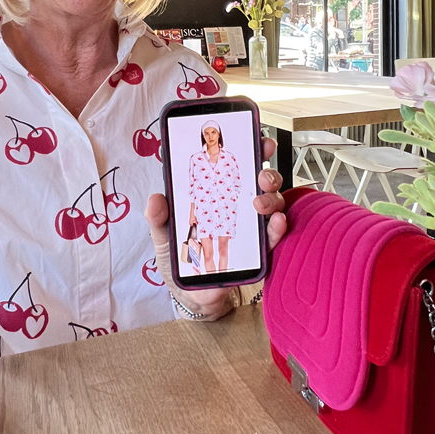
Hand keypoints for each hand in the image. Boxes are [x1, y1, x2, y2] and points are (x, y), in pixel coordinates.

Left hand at [146, 137, 286, 319]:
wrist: (191, 295)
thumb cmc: (179, 259)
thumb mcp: (163, 235)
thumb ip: (159, 217)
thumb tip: (156, 199)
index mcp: (216, 194)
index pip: (235, 164)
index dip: (249, 148)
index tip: (256, 138)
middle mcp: (238, 205)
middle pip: (261, 179)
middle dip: (267, 170)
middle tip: (260, 173)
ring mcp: (252, 226)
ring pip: (272, 202)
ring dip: (271, 197)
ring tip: (259, 203)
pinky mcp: (260, 251)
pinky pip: (275, 235)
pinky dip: (278, 227)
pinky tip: (275, 222)